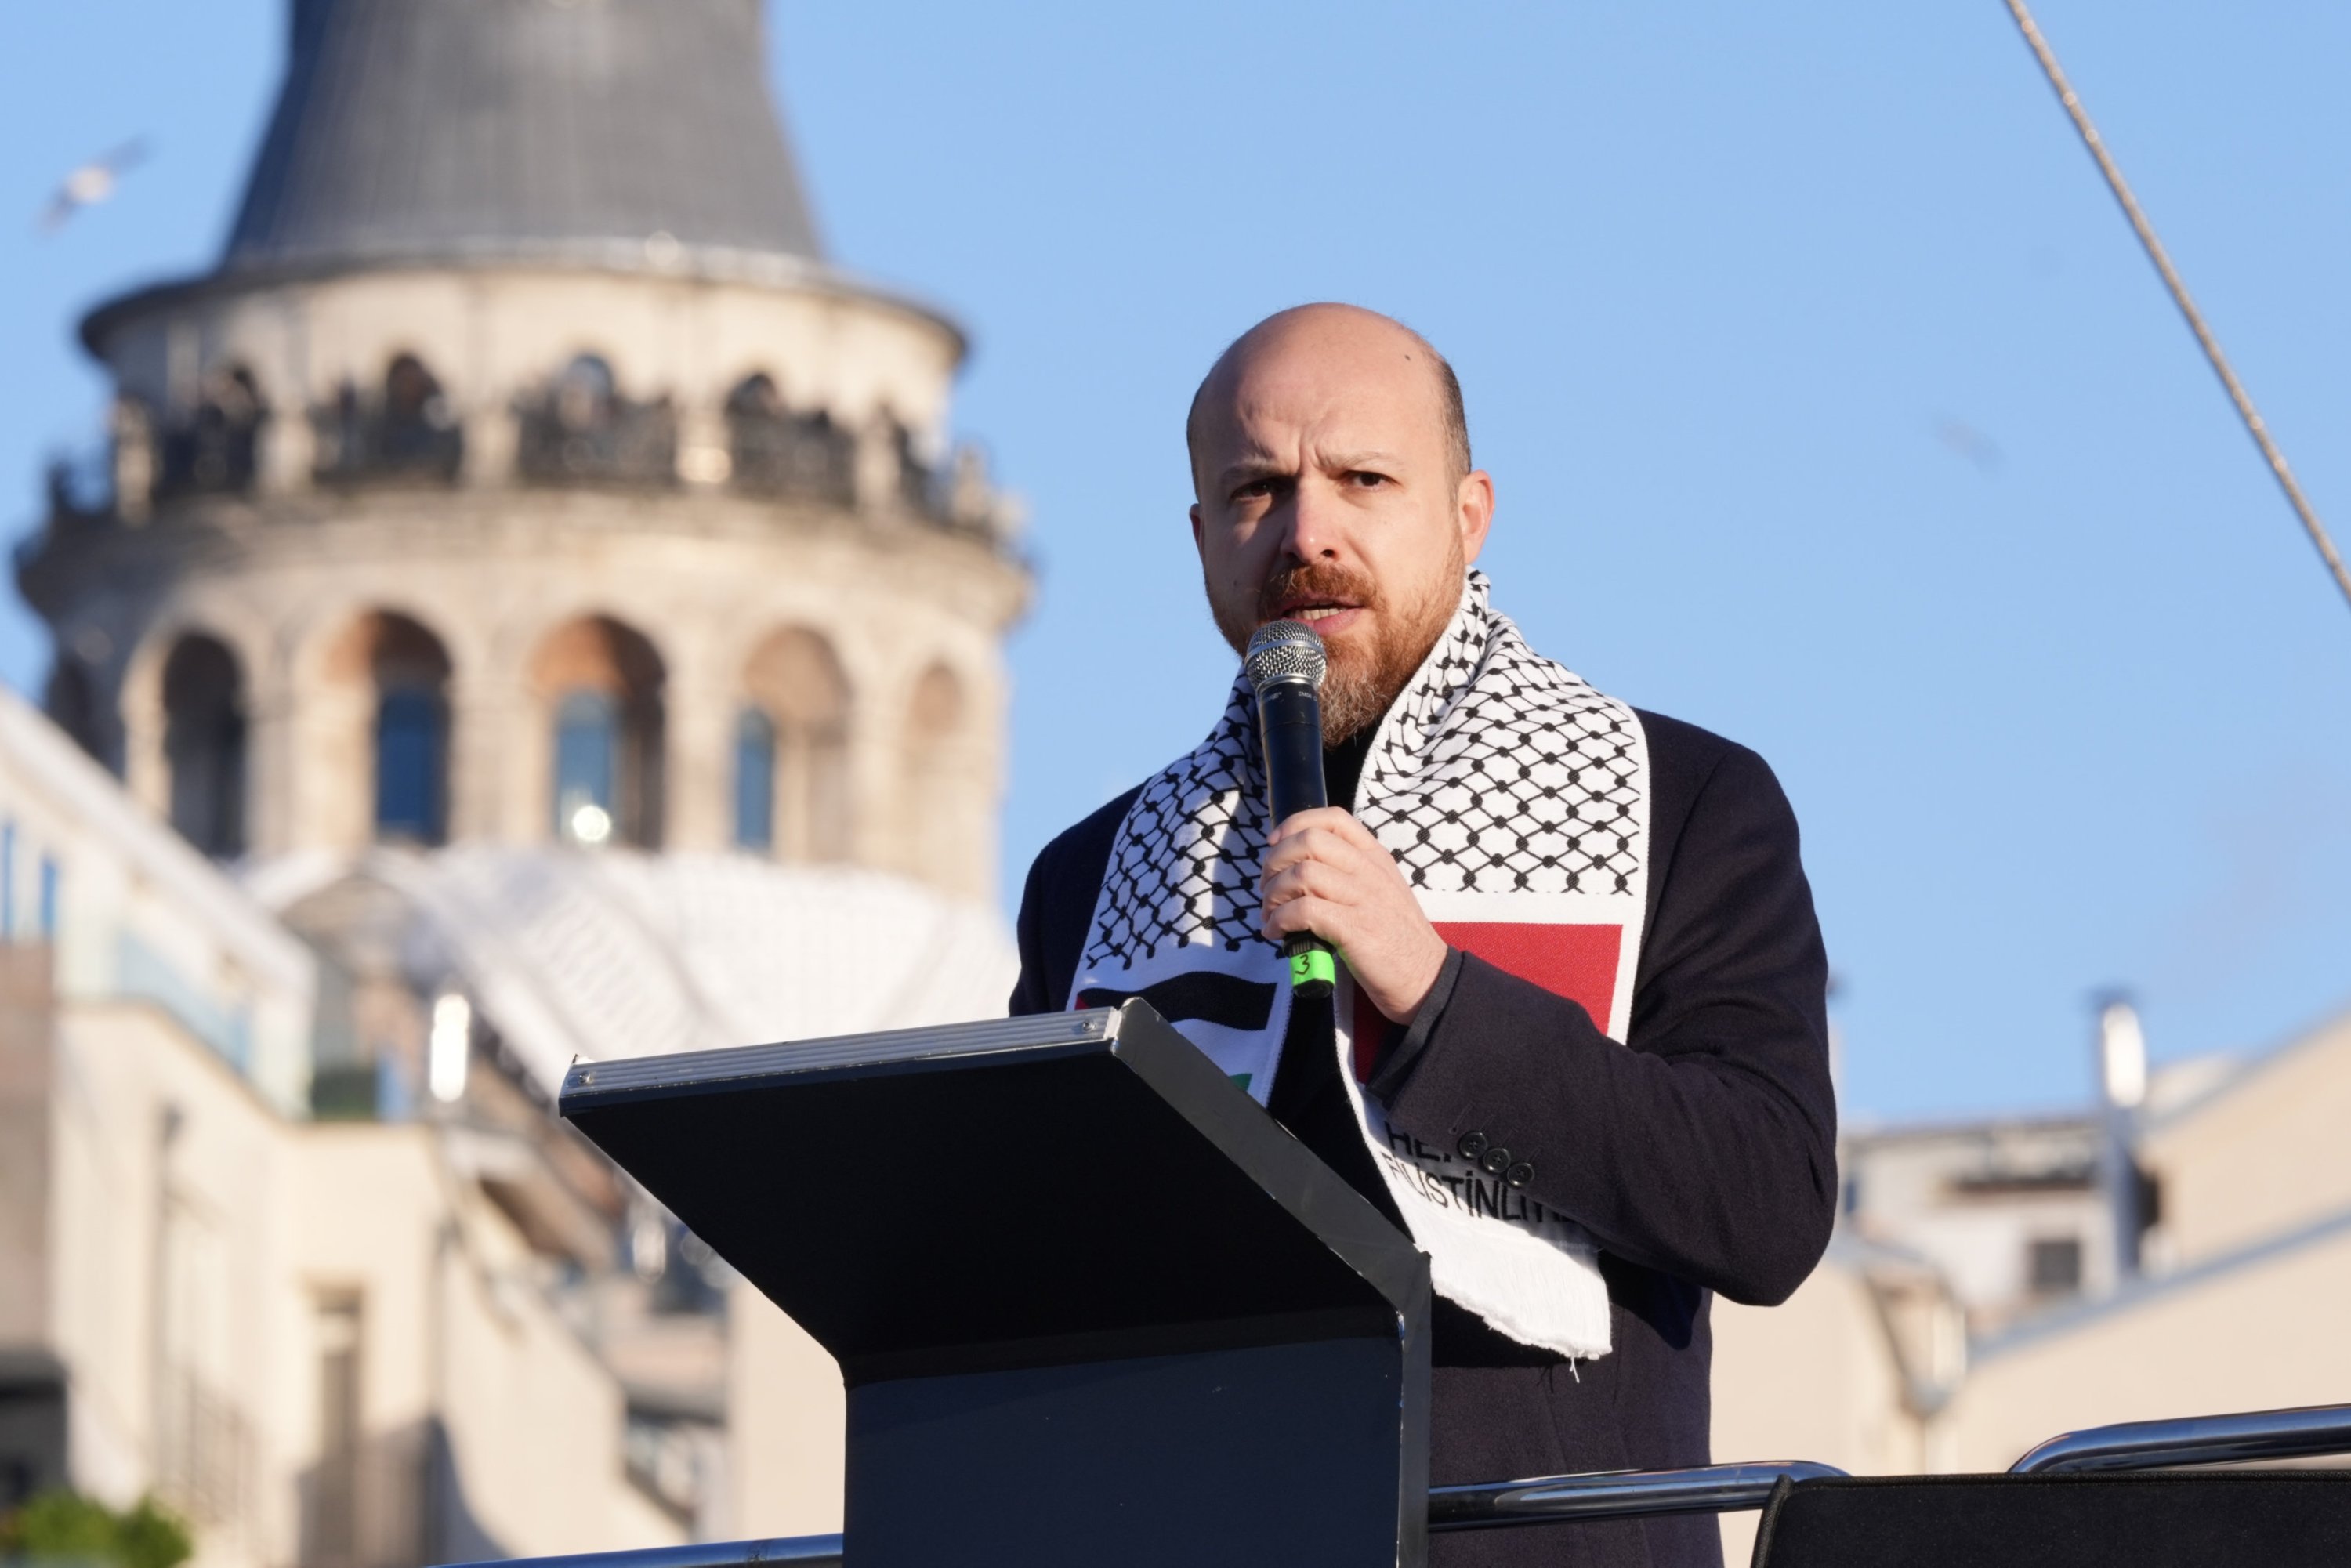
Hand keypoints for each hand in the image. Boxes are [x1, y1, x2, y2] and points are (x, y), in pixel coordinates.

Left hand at [1260, 807, 1448, 1024]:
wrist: (1427, 979)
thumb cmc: (1396, 939)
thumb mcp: (1381, 892)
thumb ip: (1348, 875)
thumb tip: (1297, 871)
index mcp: (1375, 858)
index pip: (1333, 819)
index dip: (1294, 824)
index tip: (1275, 843)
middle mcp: (1370, 871)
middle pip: (1309, 841)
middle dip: (1275, 861)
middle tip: (1267, 888)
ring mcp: (1365, 898)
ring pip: (1302, 874)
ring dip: (1273, 894)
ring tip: (1270, 915)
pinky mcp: (1356, 929)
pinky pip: (1304, 911)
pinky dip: (1280, 921)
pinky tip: (1276, 934)